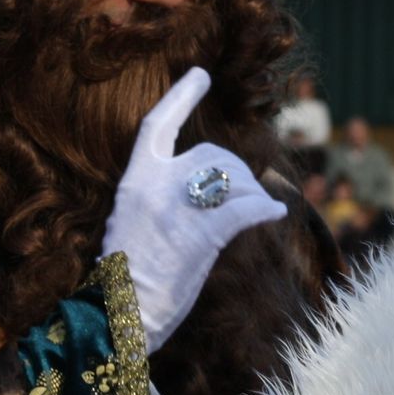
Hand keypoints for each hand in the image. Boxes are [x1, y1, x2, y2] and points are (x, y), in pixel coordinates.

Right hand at [102, 67, 285, 352]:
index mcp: (134, 181)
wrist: (117, 319)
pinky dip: (264, 210)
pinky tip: (275, 213)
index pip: (157, 126)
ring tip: (258, 213)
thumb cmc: (128, 282)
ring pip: (232, 180)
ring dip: (252, 194)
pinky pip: (243, 210)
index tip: (199, 74)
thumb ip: (160, 199)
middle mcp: (153, 187)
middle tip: (248, 198)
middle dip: (236, 173)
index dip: (180, 97)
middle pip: (210, 156)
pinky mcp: (199, 235)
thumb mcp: (132, 225)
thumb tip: (204, 189)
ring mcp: (176, 209)